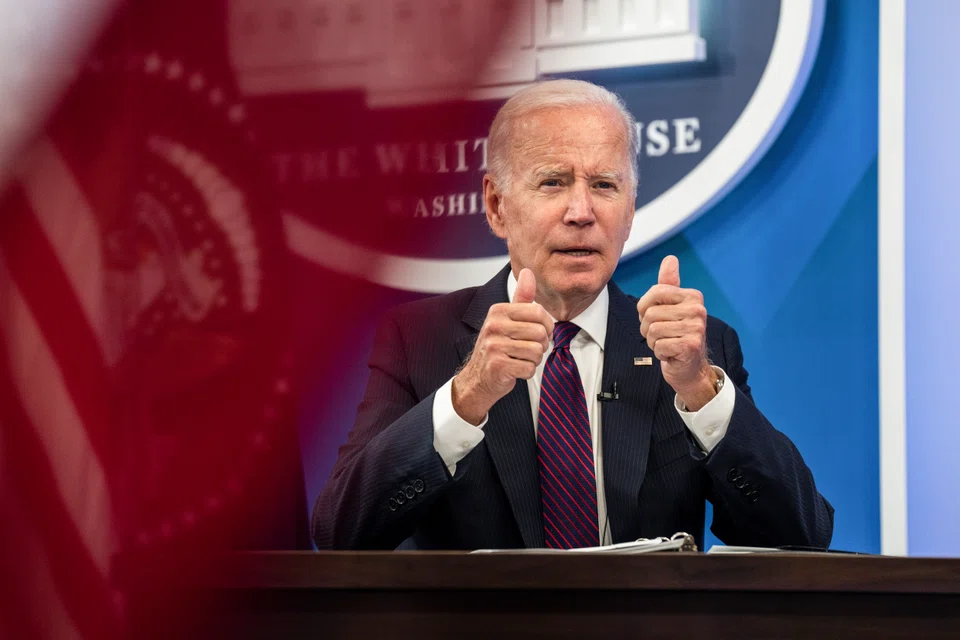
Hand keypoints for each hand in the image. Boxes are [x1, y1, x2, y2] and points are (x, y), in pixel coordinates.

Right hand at [452, 268, 553, 424]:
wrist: (478, 378)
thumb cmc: (498, 346)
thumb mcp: (507, 319)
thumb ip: (521, 297)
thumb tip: (527, 271)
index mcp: (498, 311)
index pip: (538, 312)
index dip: (547, 325)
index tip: (541, 333)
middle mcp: (493, 326)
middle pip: (540, 333)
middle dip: (542, 345)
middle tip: (530, 349)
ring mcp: (493, 346)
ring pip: (536, 351)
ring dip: (534, 360)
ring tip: (521, 359)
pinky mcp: (497, 366)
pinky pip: (529, 368)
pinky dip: (527, 372)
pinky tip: (515, 370)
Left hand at [636, 256, 715, 410]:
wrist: (691, 368)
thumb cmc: (677, 335)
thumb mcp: (672, 307)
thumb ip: (669, 284)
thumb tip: (670, 258)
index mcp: (693, 296)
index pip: (654, 292)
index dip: (645, 308)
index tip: (655, 317)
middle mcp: (698, 310)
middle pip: (650, 313)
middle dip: (648, 328)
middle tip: (661, 335)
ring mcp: (696, 328)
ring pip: (652, 330)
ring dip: (653, 341)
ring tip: (666, 343)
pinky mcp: (690, 346)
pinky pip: (658, 345)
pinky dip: (659, 353)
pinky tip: (670, 354)